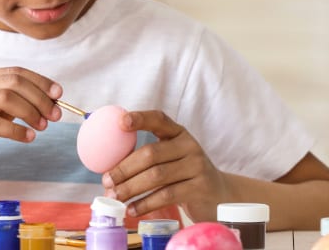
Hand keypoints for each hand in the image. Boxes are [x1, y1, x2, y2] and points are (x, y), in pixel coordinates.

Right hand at [0, 67, 62, 177]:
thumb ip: (7, 106)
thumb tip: (41, 102)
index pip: (16, 72)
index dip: (41, 81)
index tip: (58, 94)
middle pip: (15, 82)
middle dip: (40, 97)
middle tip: (54, 115)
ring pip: (7, 98)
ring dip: (31, 112)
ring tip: (43, 127)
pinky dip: (17, 130)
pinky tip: (28, 137)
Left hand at [101, 110, 230, 219]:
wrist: (221, 195)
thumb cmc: (186, 176)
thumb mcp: (173, 159)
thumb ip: (149, 157)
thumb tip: (108, 169)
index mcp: (179, 133)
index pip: (159, 119)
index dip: (140, 119)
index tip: (121, 123)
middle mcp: (189, 146)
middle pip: (151, 154)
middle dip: (124, 168)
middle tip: (107, 180)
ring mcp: (197, 166)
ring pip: (156, 176)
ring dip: (131, 188)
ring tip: (115, 197)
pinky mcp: (199, 188)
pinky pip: (166, 195)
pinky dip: (145, 204)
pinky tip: (132, 210)